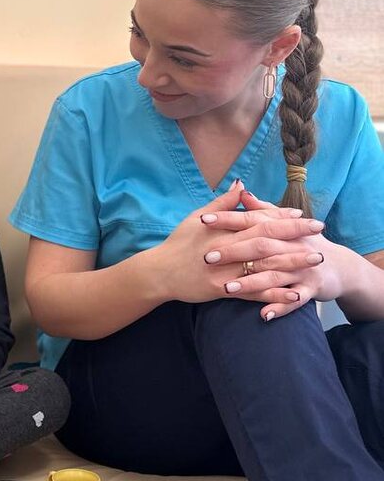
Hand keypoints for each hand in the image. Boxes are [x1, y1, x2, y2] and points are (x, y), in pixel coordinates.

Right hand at [151, 182, 323, 304]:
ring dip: (293, 263)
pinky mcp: (222, 290)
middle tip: (320, 233)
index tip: (301, 216)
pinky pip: (253, 293)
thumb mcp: (197, 218)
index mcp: (223, 230)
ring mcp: (226, 270)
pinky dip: (275, 294)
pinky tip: (295, 294)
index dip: (281, 218)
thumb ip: (222, 204)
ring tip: (317, 260)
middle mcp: (227, 248)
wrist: (159, 272)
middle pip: (267, 240)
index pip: (258, 220)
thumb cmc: (179, 243)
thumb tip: (241, 186)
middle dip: (296, 236)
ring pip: (264, 265)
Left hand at [203, 189, 345, 319]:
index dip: (228, 219)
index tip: (204, 219)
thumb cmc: (303, 243)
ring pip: (274, 274)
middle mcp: (293, 245)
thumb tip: (241, 190)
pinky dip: (280, 307)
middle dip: (233, 252)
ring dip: (251, 282)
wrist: (339, 266)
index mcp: (283, 228)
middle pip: (260, 246)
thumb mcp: (285, 224)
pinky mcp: (311, 288)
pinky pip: (294, 300)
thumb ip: (262, 210)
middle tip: (207, 257)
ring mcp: (302, 268)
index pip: (252, 220)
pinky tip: (263, 315)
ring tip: (226, 288)